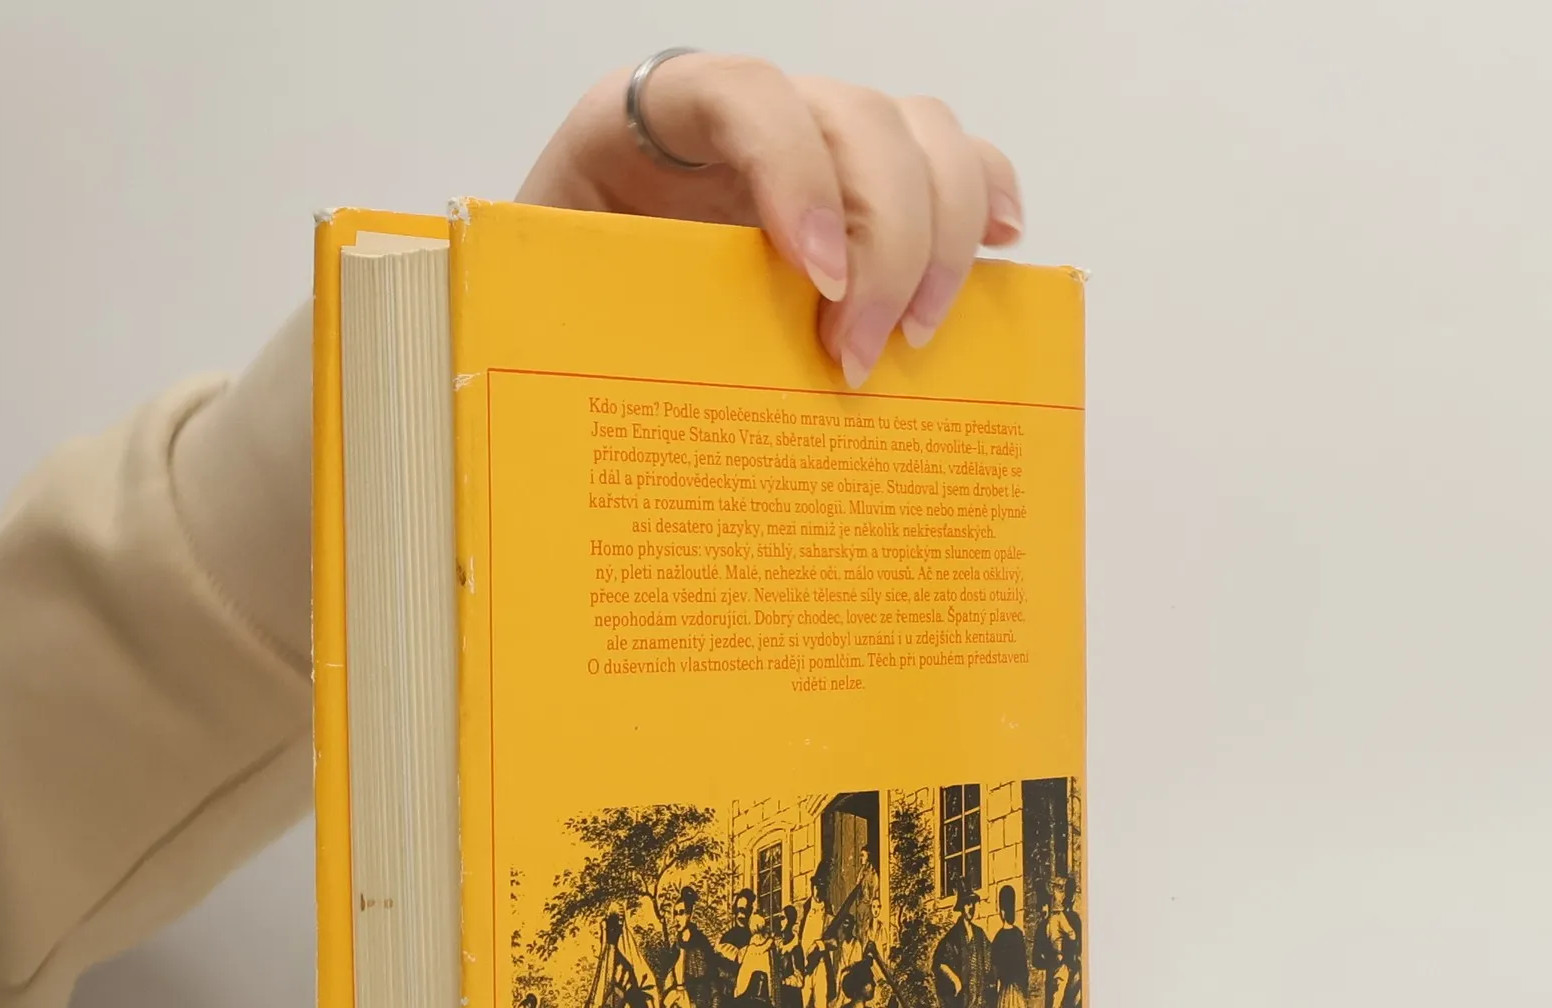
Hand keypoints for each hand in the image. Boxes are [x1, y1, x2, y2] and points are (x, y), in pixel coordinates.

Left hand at [517, 53, 1021, 388]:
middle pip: (860, 121)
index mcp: (656, 114)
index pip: (748, 96)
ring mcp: (820, 135)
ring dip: (942, 238)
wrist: (580, 291)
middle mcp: (754, 109)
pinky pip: (952, 159)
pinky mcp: (866, 176)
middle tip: (858, 357)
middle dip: (884, 244)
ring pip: (921, 134)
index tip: (818, 283)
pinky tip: (1000, 254)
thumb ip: (580, 301)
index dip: (797, 177)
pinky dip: (986, 200)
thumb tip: (616, 367)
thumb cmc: (569, 293)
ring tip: (913, 337)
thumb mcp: (551, 290)